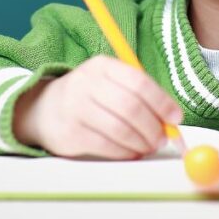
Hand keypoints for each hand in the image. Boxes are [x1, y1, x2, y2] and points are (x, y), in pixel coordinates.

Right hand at [12, 55, 183, 159]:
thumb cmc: (90, 96)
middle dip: (153, 127)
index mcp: (102, 66)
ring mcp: (75, 108)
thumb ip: (140, 95)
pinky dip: (125, 152)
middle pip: (130, 107)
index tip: (175, 118)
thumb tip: (171, 119)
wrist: (42, 109)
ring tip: (149, 146)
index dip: (162, 102)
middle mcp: (86, 83)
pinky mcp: (69, 134)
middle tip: (163, 138)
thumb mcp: (110, 83)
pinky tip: (131, 152)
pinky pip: (106, 146)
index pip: (139, 82)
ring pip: (119, 129)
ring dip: (141, 142)